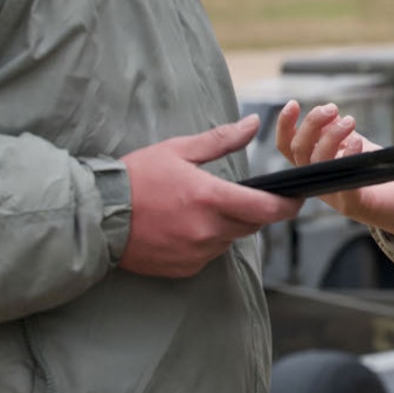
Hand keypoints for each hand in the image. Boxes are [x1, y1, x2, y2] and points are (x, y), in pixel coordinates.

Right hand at [117, 116, 301, 277]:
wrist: (97, 216)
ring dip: (225, 226)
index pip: (266, 209)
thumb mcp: (178, 150)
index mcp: (210, 198)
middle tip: (231, 195)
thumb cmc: (135, 178)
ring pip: (229, 240)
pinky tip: (183, 226)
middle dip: (251, 210)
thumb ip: (221, 140)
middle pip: (251, 225)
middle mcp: (207, 231)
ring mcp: (196, 253)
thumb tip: (253, 123)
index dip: (288, 206)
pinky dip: (205, 241)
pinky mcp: (184, 268)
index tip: (296, 199)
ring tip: (196, 208)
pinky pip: (208, 255)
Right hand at [274, 101, 393, 238]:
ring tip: (350, 121)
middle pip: (299, 149)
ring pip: (317, 160)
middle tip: (332, 109)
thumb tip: (329, 115)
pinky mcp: (350, 202)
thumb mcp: (349, 145)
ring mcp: (331, 193)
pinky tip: (356, 142)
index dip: (284, 125)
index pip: (286, 146)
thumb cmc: (371, 172)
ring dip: (332, 134)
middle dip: (313, 123)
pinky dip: (348, 156)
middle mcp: (316, 180)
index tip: (293, 103)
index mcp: (311, 165)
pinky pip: (342, 178)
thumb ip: (334, 131)